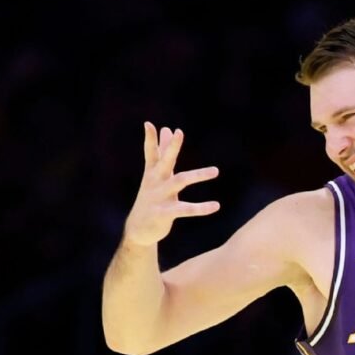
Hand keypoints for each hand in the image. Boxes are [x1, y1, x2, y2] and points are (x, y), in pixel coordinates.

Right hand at [123, 122, 219, 246]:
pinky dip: (201, 208)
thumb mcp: (157, 175)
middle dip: (171, 148)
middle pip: (165, 162)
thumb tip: (166, 129)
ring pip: (180, 182)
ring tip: (216, 171)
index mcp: (153, 173)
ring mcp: (159, 197)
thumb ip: (163, 152)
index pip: (151, 153)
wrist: (138, 229)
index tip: (149, 124)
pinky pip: (185, 209)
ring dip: (198, 175)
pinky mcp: (165, 213)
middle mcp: (155, 183)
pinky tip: (216, 206)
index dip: (150, 139)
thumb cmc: (152, 198)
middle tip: (179, 133)